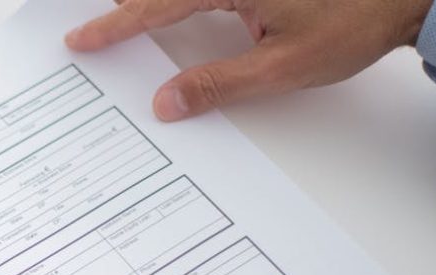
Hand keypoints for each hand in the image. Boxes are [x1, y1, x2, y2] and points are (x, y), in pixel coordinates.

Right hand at [66, 0, 433, 120]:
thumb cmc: (353, 23)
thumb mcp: (281, 67)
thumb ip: (217, 84)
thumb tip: (167, 103)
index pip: (157, 4)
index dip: (115, 25)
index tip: (82, 39)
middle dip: (123, 5)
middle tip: (89, 30)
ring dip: (149, 4)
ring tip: (118, 20)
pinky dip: (176, 4)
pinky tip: (166, 13)